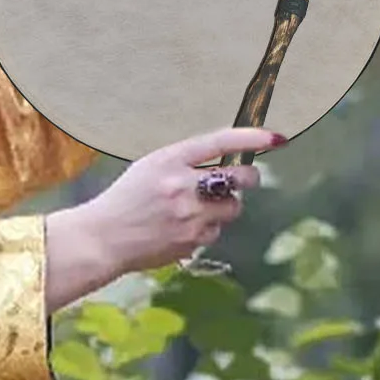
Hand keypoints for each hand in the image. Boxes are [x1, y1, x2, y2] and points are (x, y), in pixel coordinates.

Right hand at [44, 127, 282, 309]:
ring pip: (233, 208)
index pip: (220, 142)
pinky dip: (206, 230)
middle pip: (240, 178)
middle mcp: (183, 186)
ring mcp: (190, 216)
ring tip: (199, 210)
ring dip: (224, 207)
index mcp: (169, 160)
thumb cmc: (125, 200)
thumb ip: (184, 164)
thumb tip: (226, 167)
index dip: (252, 139)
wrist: (104, 239)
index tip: (276, 138)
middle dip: (247, 179)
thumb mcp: (149, 168)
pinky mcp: (193, 241)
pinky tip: (183, 229)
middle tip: (240, 181)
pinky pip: (216, 232)